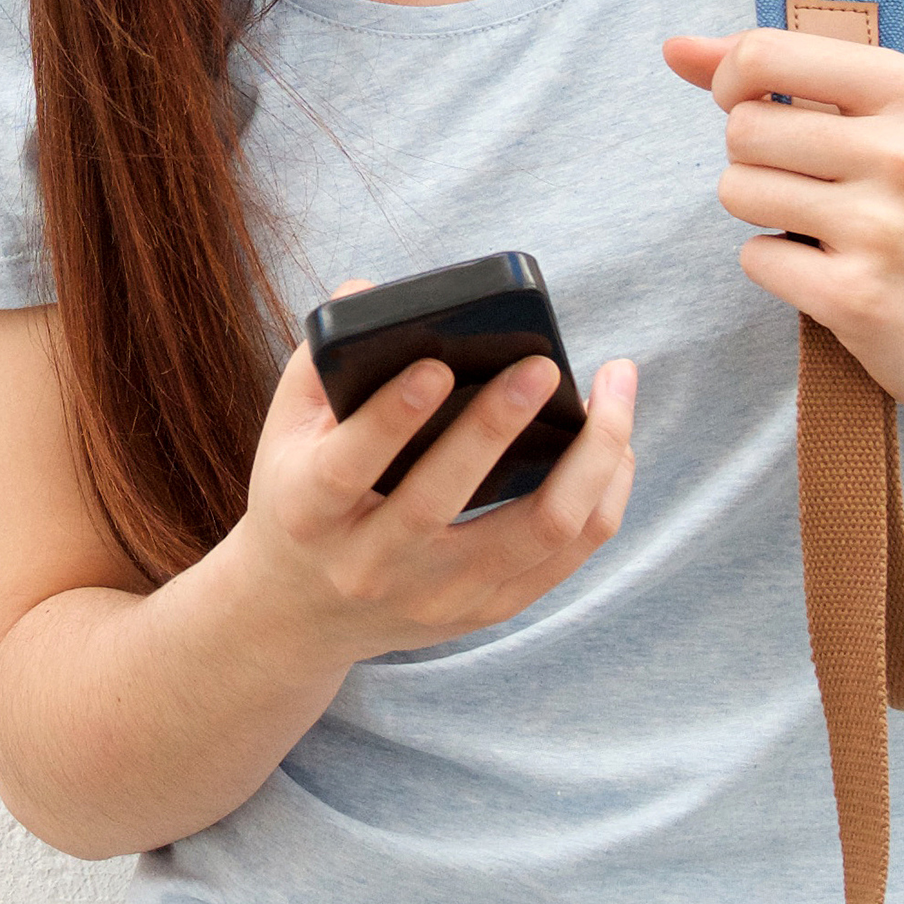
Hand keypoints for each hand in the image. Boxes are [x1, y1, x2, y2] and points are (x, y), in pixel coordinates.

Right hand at [216, 336, 641, 670]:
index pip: (348, 467)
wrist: (301, 612)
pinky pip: (567, 556)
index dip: (391, 418)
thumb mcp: (286, 432)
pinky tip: (617, 446)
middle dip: (496, 427)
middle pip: (442, 501)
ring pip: (535, 532)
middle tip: (543, 366)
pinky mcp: (484, 611)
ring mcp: (434, 596)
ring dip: (587, 459)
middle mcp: (369, 563)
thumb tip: (371, 290)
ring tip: (614, 392)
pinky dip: (603, 495)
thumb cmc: (301, 497)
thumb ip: (320, 361)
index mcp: (309, 511)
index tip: (437, 366)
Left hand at [662, 25, 903, 408]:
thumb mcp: (886, 120)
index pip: (765, 54)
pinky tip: (830, 272)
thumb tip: (676, 48)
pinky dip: (779, 267)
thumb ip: (778, 75)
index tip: (754, 106)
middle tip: (808, 184)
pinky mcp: (857, 296)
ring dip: (761, 213)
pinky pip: (755, 257)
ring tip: (819, 228)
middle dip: (754, 158)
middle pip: (742, 128)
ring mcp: (881, 228)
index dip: (732, 81)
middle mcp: (901, 153)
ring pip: (738, 190)